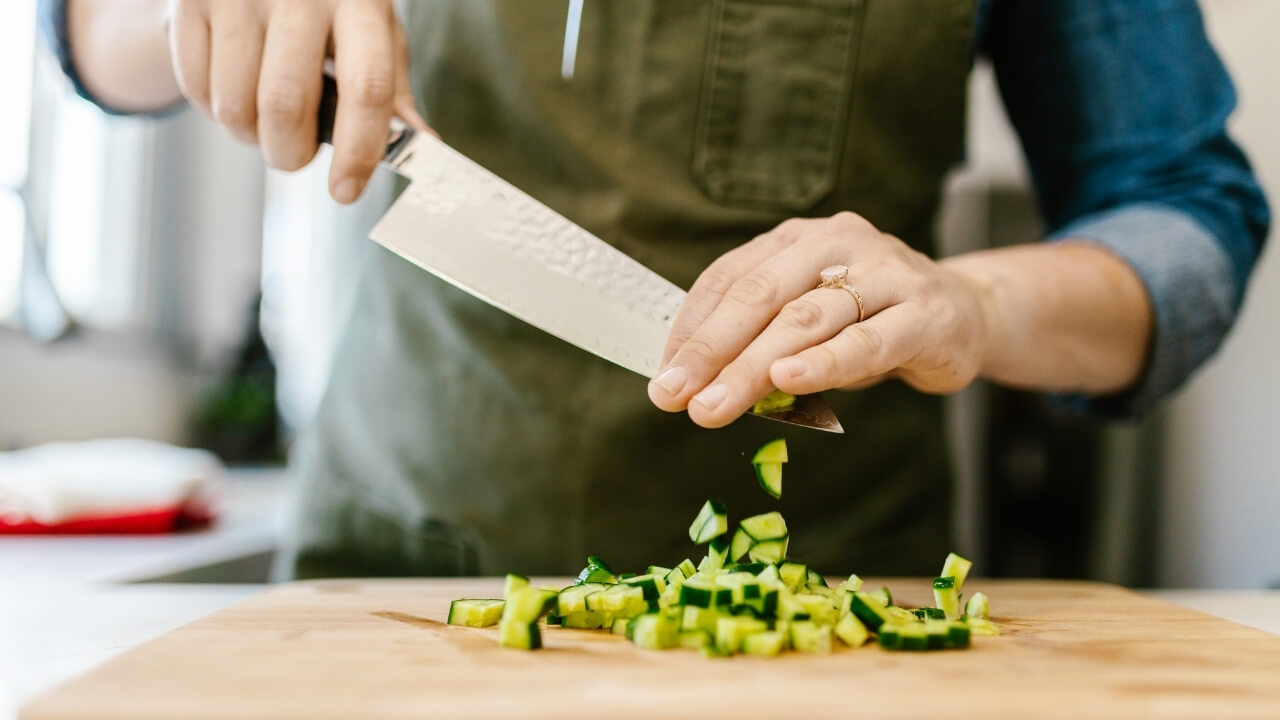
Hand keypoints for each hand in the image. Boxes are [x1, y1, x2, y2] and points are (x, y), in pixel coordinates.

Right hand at [165, 0, 428, 202]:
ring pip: (235, 106)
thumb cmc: (332, 5)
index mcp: (359, 2)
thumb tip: (422, 145)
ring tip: (263, 118)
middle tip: (294, 153)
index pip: (365, 88)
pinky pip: (196, 89)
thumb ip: (392, 89)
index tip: (346, 192)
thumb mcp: (373, 31)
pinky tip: (233, 88)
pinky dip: (214, 111)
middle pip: (285, 106)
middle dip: (290, 154)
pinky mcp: (190, 1)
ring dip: (249, 137)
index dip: (357, 151)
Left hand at [647, 212, 994, 427]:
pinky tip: (788, 381)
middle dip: (711, 350)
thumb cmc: (871, 320)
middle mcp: (838, 242)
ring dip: (753, 366)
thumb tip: (696, 381)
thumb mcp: (810, 322)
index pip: (730, 278)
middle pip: (761, 296)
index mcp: (798, 239)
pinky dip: (825, 362)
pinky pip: (866, 340)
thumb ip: (762, 341)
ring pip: (806, 319)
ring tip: (714, 404)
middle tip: (675, 396)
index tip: (663, 377)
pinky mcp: (924, 312)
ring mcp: (884, 272)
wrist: (966, 314)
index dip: (692, 328)